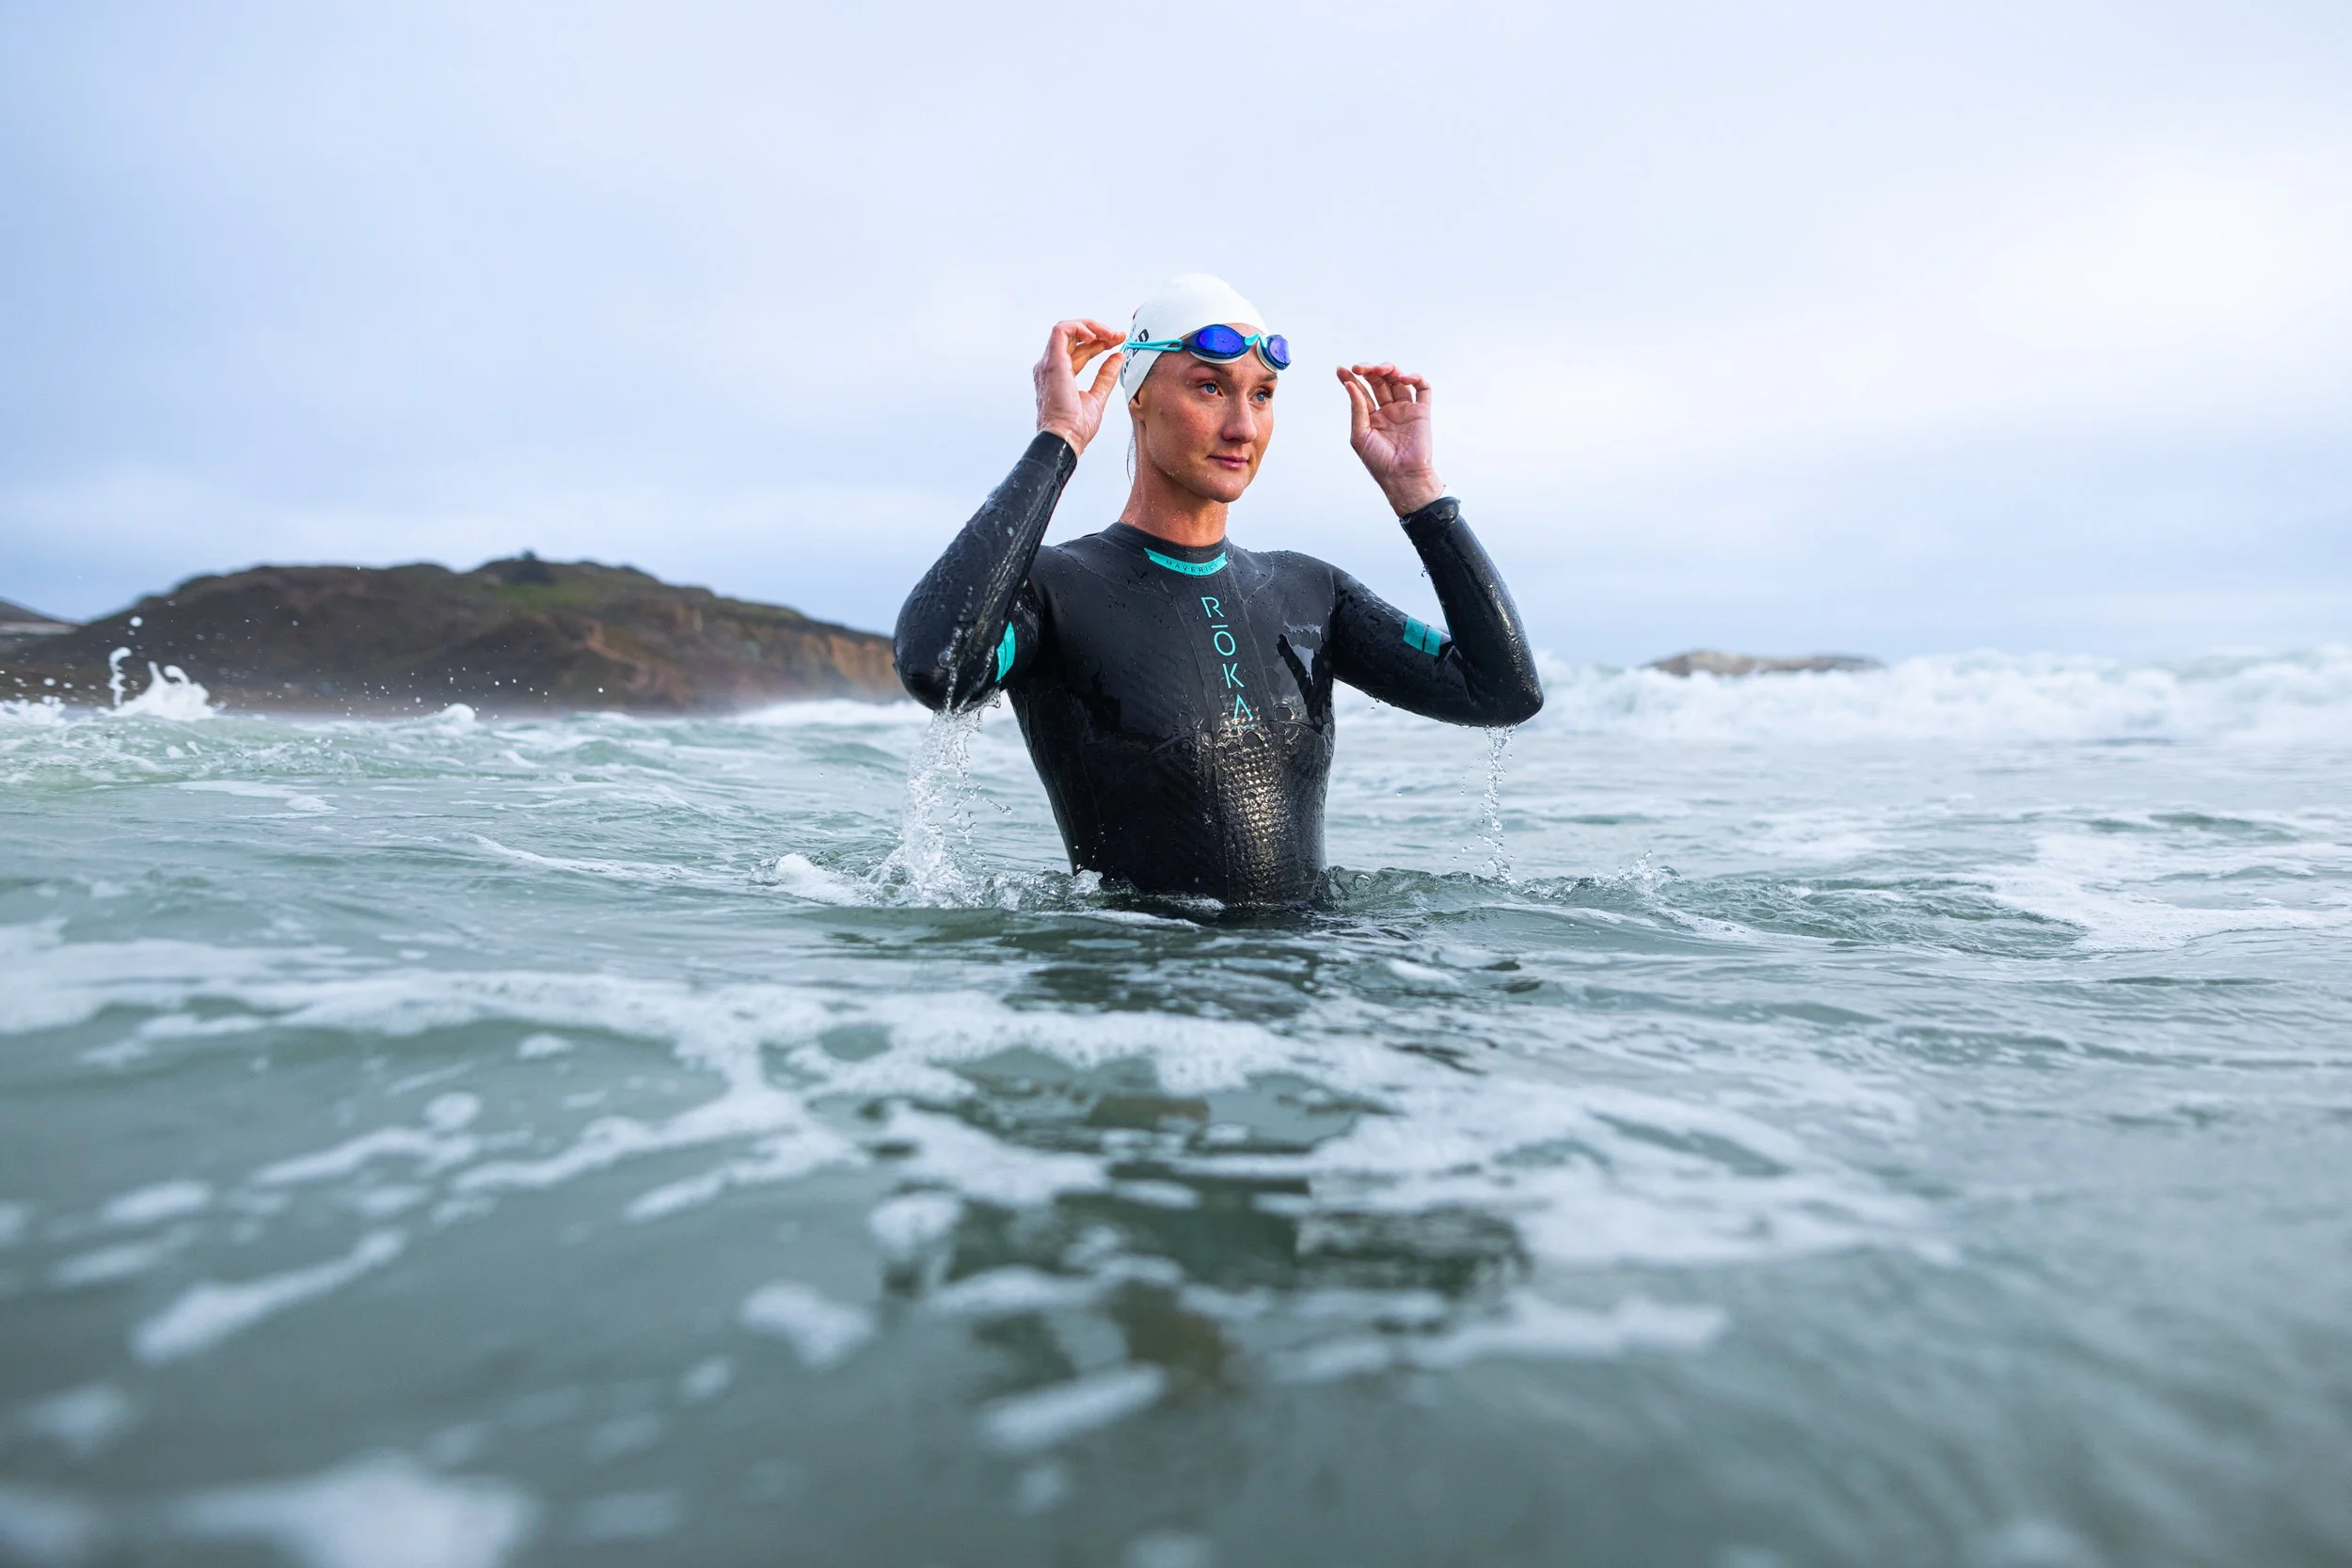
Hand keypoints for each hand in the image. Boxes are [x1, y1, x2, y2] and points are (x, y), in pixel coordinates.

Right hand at [1034, 319, 1125, 455]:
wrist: (1065, 438)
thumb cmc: (1076, 427)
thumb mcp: (1097, 397)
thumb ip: (1106, 376)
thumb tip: (1118, 357)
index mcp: (1060, 375)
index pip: (1079, 350)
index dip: (1099, 343)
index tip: (1118, 342)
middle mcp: (1051, 366)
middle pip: (1074, 338)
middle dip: (1099, 333)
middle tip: (1119, 336)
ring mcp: (1049, 362)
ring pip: (1067, 329)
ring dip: (1091, 327)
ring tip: (1111, 334)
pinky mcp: (1053, 361)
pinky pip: (1062, 330)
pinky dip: (1080, 327)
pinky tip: (1097, 336)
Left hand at [1339, 362, 1444, 514]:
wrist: (1402, 476)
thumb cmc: (1379, 462)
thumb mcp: (1360, 435)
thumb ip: (1357, 409)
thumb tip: (1350, 384)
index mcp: (1371, 417)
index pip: (1361, 392)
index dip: (1351, 379)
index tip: (1341, 370)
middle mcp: (1388, 411)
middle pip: (1379, 382)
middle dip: (1370, 371)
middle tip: (1361, 368)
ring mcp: (1405, 409)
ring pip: (1398, 380)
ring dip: (1389, 369)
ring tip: (1381, 370)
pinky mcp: (1422, 411)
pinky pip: (1422, 388)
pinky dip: (1415, 378)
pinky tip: (1403, 378)